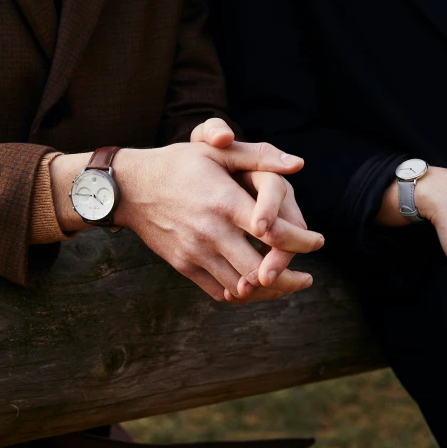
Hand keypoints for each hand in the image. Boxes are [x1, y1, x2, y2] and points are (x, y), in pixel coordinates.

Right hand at [190, 118, 309, 303]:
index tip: (317, 242)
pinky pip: (219, 291)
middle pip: (260, 271)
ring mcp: (195, 252)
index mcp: (225, 202)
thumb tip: (298, 165)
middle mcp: (211, 232)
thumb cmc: (178, 164)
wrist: (129, 187)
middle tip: (306, 279)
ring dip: (269, 292)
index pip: (273, 233)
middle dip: (290, 279)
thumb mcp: (216, 152)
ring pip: (241, 288)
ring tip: (287, 287)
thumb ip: (259, 156)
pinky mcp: (184, 265)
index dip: (301, 243)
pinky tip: (255, 288)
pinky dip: (241, 295)